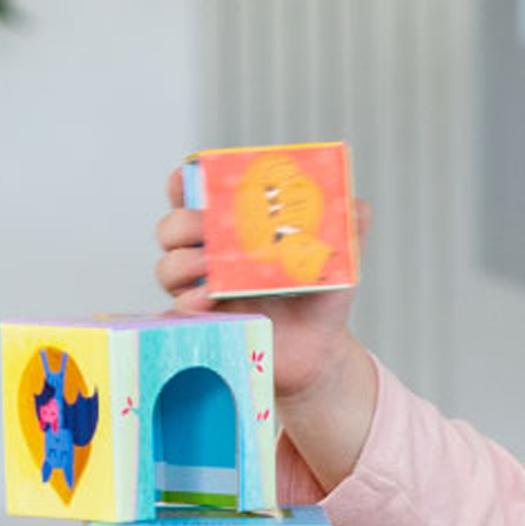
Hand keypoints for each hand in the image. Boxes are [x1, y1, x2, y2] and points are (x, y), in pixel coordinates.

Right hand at [153, 167, 379, 503]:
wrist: (320, 351)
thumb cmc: (320, 298)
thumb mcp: (338, 261)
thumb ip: (347, 230)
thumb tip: (357, 206)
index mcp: (235, 230)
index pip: (195, 197)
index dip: (185, 182)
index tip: (190, 175)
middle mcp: (211, 256)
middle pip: (172, 227)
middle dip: (183, 221)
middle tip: (206, 227)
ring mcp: (203, 290)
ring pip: (167, 266)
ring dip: (183, 261)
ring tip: (210, 266)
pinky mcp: (206, 324)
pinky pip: (179, 310)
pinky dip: (188, 301)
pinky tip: (208, 299)